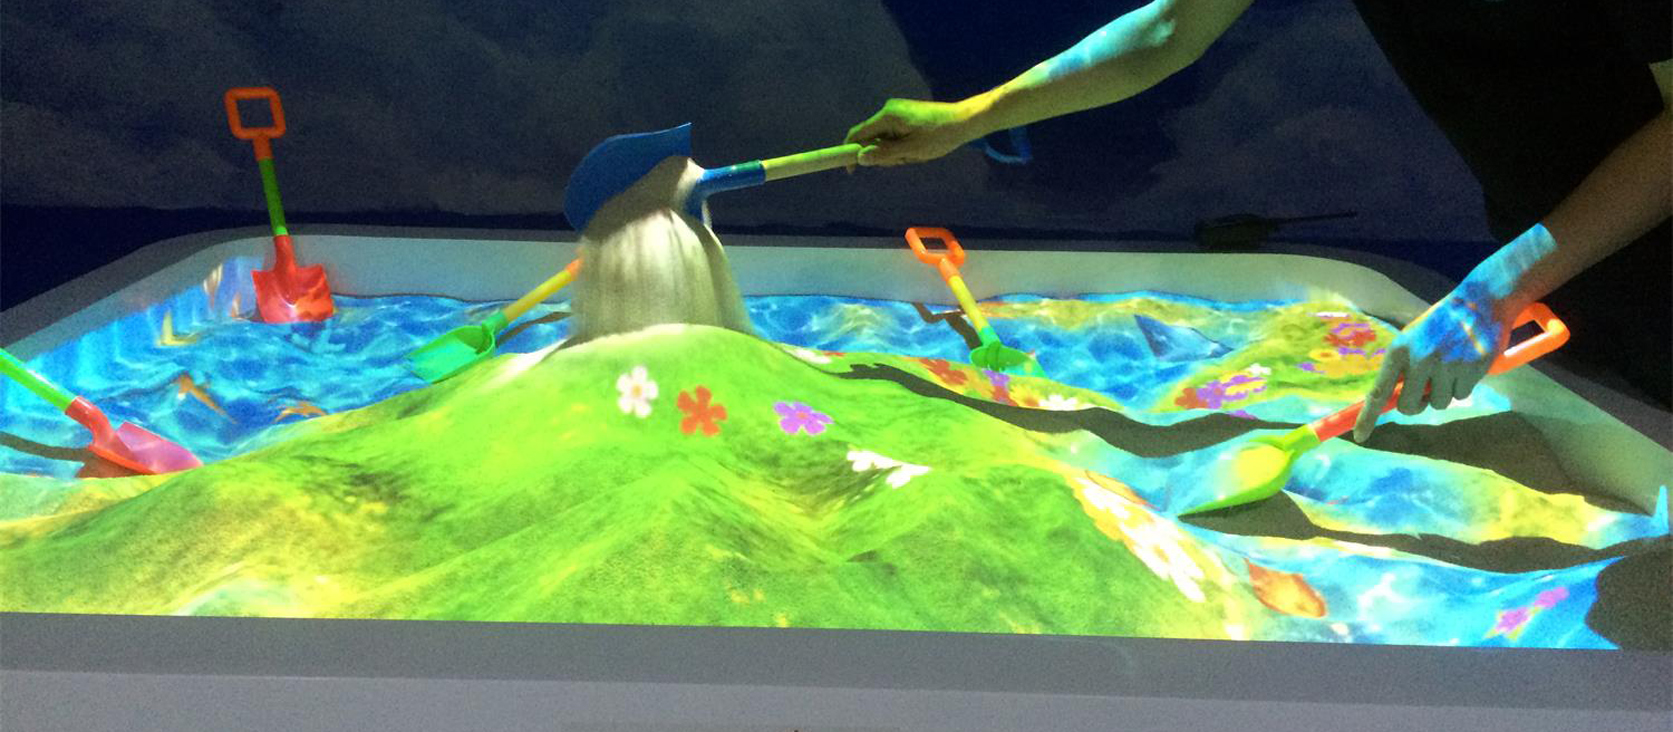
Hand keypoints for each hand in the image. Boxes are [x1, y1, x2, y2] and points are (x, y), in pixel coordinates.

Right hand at [843, 97, 983, 166]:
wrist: (963, 121)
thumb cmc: (939, 136)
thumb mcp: (911, 151)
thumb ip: (884, 154)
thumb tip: (860, 158)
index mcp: (887, 116)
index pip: (858, 134)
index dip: (850, 152)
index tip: (850, 170)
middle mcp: (889, 110)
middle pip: (871, 138)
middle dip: (883, 154)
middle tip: (905, 160)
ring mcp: (897, 112)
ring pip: (883, 139)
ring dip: (895, 152)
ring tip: (916, 154)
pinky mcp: (905, 115)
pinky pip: (893, 135)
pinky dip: (901, 146)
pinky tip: (917, 148)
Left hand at [1352, 280, 1513, 441]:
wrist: (1480, 302)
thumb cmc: (1441, 324)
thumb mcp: (1412, 338)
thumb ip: (1402, 367)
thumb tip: (1388, 400)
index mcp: (1399, 351)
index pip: (1379, 391)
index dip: (1368, 417)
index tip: (1360, 437)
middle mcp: (1420, 359)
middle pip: (1409, 407)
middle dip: (1417, 404)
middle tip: (1425, 391)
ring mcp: (1446, 366)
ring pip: (1439, 403)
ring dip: (1444, 393)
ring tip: (1451, 367)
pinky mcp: (1471, 370)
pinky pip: (1462, 395)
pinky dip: (1463, 386)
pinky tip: (1467, 364)